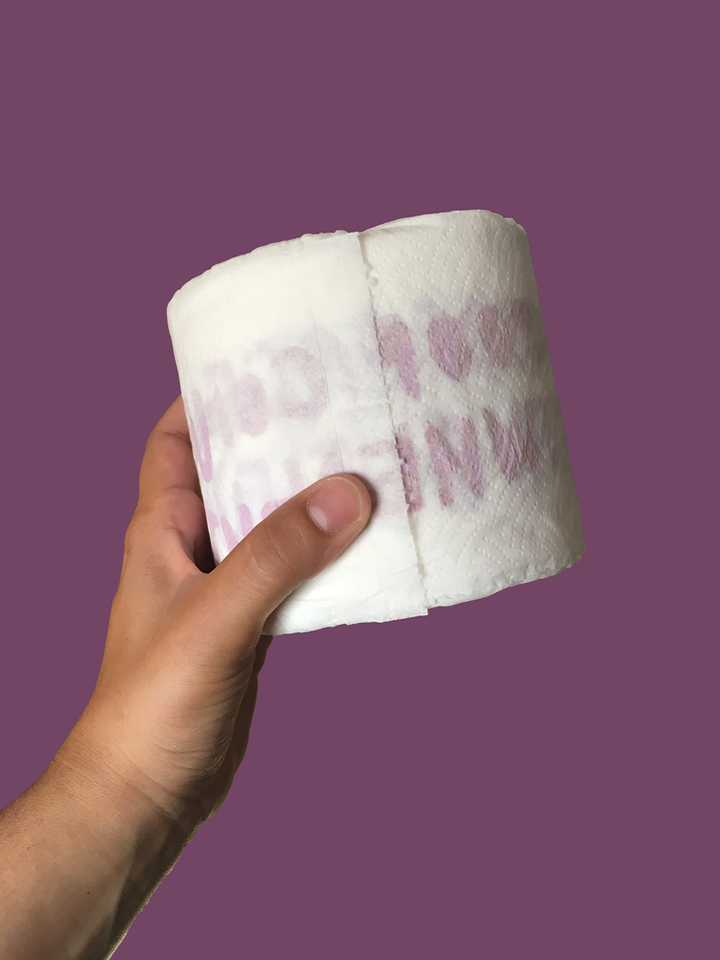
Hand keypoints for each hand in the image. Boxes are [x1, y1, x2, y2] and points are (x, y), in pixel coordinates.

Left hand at [59, 395, 371, 830]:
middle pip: (236, 472)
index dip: (211, 396)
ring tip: (366, 468)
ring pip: (270, 523)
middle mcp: (190, 548)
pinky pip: (291, 571)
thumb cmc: (152, 705)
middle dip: (280, 441)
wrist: (148, 792)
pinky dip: (323, 554)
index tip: (267, 364)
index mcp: (160, 529)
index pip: (177, 439)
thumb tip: (347, 492)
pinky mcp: (250, 624)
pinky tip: (363, 546)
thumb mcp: (214, 618)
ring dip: (310, 500)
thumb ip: (275, 556)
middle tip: (340, 411)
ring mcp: (222, 588)